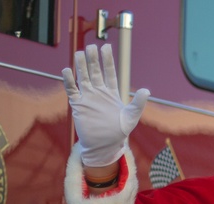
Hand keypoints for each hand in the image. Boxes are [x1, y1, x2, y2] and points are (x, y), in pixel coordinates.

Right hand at [62, 44, 149, 166]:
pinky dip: (69, 81)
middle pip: (95, 72)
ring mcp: (88, 97)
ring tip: (79, 53)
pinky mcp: (78, 105)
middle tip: (91, 47)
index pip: (109, 73)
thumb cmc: (119, 132)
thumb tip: (146, 91)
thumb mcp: (131, 117)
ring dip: (81, 66)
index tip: (106, 47)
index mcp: (112, 92)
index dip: (108, 60)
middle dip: (93, 59)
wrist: (104, 145)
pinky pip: (72, 90)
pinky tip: (67, 70)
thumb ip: (138, 104)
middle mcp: (99, 92)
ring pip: (83, 78)